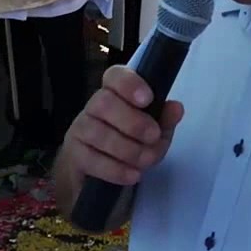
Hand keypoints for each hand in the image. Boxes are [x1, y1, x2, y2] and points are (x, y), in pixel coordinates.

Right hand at [61, 66, 184, 185]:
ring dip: (127, 148)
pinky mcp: (74, 154)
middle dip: (133, 121)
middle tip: (153, 136)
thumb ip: (166, 119)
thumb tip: (176, 108)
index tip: (148, 99)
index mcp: (116, 92)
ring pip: (97, 132)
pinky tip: (132, 175)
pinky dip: (115, 169)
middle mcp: (94, 106)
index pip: (115, 76)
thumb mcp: (156, 132)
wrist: (104, 175)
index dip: (130, 84)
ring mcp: (81, 129)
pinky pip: (91, 159)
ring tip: (146, 160)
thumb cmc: (133, 142)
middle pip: (104, 102)